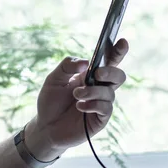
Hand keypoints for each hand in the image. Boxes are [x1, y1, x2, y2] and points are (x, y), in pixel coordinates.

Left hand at [26, 39, 128, 159]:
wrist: (45, 126)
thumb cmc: (50, 102)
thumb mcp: (53, 79)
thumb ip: (67, 66)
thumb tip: (85, 62)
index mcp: (90, 75)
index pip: (108, 61)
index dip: (118, 51)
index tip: (122, 42)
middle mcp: (99, 88)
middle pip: (118, 75)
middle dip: (111, 71)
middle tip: (97, 73)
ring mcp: (101, 104)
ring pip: (110, 92)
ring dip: (93, 91)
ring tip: (76, 95)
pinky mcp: (99, 119)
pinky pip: (105, 108)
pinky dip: (93, 104)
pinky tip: (80, 107)